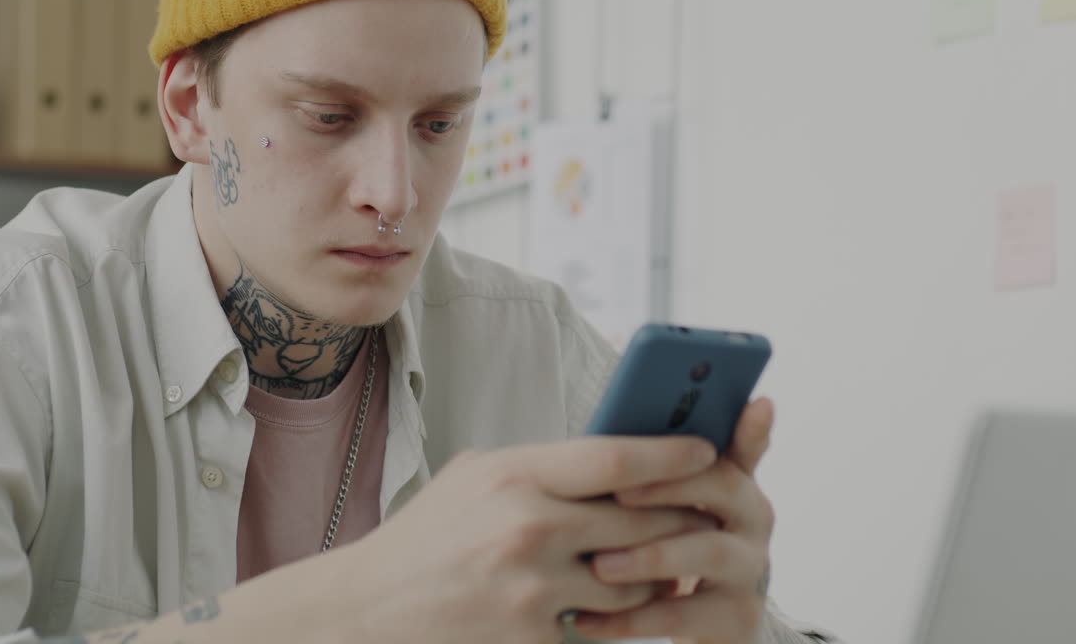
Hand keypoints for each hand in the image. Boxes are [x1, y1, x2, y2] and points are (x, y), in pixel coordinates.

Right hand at [300, 435, 720, 643]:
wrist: (367, 610)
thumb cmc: (426, 538)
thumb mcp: (475, 478)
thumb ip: (542, 468)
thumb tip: (616, 460)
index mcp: (514, 475)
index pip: (616, 458)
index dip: (671, 454)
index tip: (707, 450)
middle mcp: (529, 528)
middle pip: (642, 521)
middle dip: (682, 518)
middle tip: (707, 512)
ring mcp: (533, 590)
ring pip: (635, 579)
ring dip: (658, 573)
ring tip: (666, 562)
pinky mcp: (535, 640)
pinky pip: (604, 627)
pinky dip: (617, 616)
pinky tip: (616, 605)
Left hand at [571, 397, 776, 643]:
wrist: (691, 622)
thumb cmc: (664, 545)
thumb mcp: (661, 502)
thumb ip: (647, 467)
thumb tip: (605, 433)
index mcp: (734, 479)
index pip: (739, 442)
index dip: (739, 428)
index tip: (744, 406)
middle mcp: (753, 517)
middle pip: (722, 485)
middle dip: (667, 487)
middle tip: (618, 494)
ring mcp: (750, 567)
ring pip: (708, 551)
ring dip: (650, 556)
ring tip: (600, 565)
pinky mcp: (738, 617)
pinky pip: (683, 615)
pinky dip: (631, 617)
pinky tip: (587, 618)